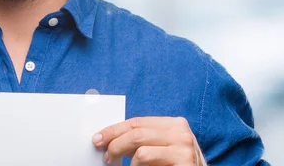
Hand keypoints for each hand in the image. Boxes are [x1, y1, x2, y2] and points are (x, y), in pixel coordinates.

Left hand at [92, 117, 206, 165]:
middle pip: (136, 132)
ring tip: (119, 164)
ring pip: (140, 148)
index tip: (99, 137)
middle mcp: (181, 132)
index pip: (137, 122)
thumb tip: (112, 139)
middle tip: (105, 154)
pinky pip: (147, 160)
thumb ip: (143, 140)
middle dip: (115, 142)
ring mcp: (184, 147)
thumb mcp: (160, 148)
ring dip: (124, 157)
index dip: (115, 129)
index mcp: (175, 124)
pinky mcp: (184, 162)